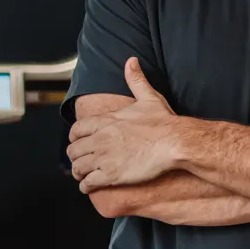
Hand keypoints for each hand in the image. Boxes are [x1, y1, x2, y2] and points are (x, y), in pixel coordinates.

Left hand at [67, 58, 184, 192]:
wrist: (175, 142)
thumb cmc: (164, 123)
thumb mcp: (148, 97)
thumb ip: (136, 80)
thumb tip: (131, 61)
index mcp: (107, 121)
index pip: (76, 130)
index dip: (75, 138)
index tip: (79, 142)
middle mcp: (101, 139)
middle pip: (74, 150)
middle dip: (75, 157)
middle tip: (81, 161)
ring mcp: (105, 157)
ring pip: (78, 167)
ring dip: (79, 173)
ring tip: (83, 176)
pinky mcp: (112, 174)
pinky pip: (89, 182)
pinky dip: (86, 186)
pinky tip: (90, 187)